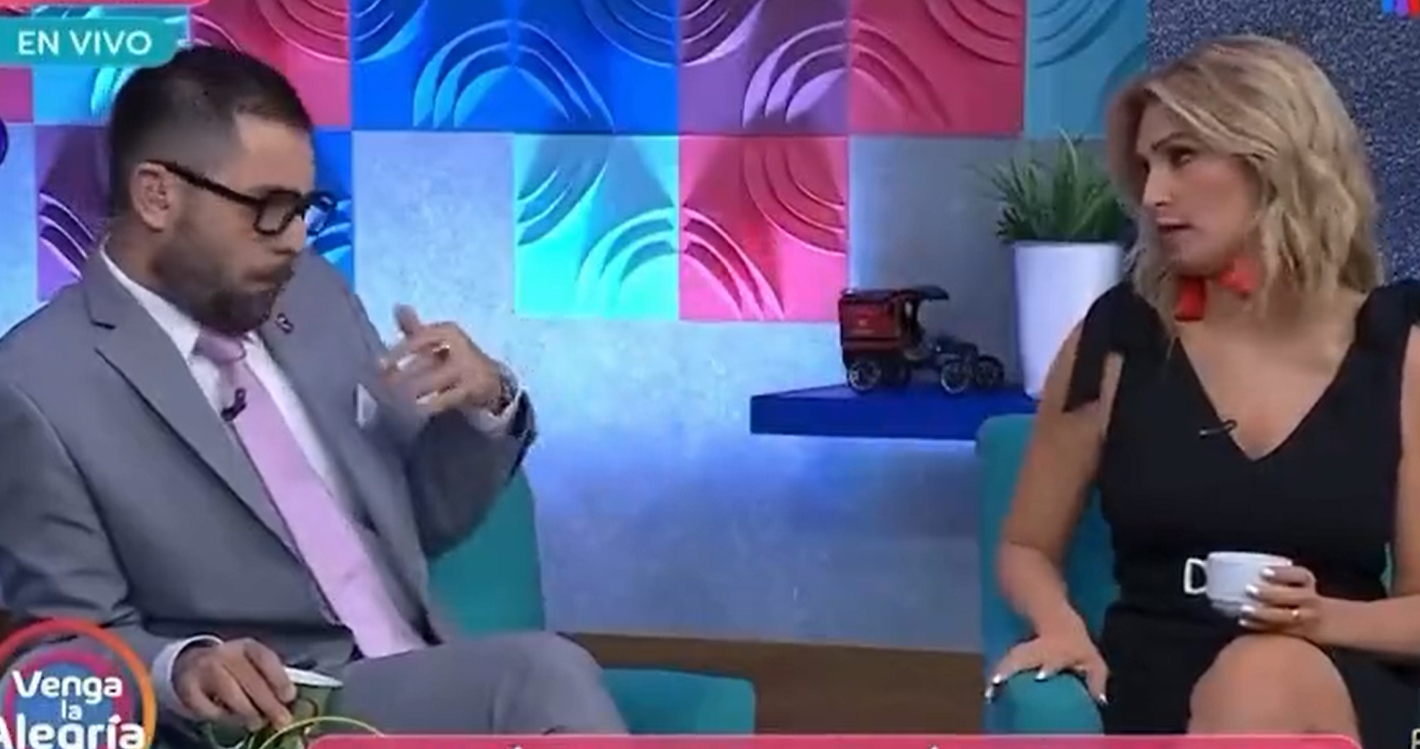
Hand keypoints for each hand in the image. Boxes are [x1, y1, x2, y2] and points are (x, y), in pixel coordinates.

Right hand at [173, 639, 295, 730]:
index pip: (264, 658)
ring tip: (257, 723)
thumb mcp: (252, 666)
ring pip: (230, 692)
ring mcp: (204, 669)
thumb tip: (287, 701)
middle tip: (280, 719)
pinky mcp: (188, 688)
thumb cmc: (231, 669)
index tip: (289, 696)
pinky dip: (222, 716)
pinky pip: (208, 706)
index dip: (278, 678)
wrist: (191, 665)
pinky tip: (232, 719)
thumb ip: (269, 679)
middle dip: (268, 702)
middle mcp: (225, 654)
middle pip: (249, 678)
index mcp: (246, 646)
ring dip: (247, 711)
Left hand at [381, 305, 505, 413]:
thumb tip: (397, 306)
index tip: (379, 365)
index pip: (419, 338)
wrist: (491, 381)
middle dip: (400, 375)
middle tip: (383, 385)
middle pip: (424, 361)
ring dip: (412, 390)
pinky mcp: (471, 389)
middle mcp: (460, 346)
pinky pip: (444, 399)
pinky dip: (429, 404)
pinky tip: (416, 408)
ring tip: (395, 399)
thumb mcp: (437, 340)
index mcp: (449, 331)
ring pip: (433, 381)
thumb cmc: (455, 358)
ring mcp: (467, 369)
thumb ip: (415, 328)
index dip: (398, 351)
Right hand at [987, 627, 1107, 704]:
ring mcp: (1024, 650)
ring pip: (1009, 660)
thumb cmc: (1074, 645)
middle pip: (1021, 657)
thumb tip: (1100, 701)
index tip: (1042, 675)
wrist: (1055, 621)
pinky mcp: (1015, 655)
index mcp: (1057, 652)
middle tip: (998, 684)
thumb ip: (1096, 680)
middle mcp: (1037, 651)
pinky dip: (996, 677)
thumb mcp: (1092, 660)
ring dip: (999, 675)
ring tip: (990, 694)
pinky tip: (990, 693)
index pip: (1052, 659)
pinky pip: (1003, 666)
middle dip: (1010, 669)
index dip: (1048, 666)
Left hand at [1242, 564, 1326, 636]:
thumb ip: (1280, 578)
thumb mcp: (1299, 583)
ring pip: (1288, 616)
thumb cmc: (1302, 597)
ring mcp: (1308, 618)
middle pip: (1295, 596)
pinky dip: (1261, 626)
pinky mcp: (1301, 633)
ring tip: (1244, 609)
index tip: (1263, 571)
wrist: (1331, 621)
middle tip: (1249, 589)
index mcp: (1308, 582)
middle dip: (1271, 594)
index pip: (1300, 575)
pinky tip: (1244, 621)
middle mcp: (1311, 599)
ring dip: (1264, 613)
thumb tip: (1245, 572)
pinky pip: (1280, 630)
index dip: (1282, 573)